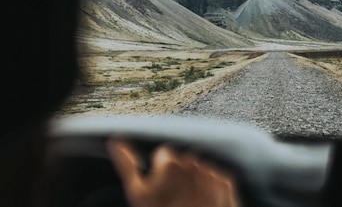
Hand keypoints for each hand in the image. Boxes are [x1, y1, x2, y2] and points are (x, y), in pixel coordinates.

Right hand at [107, 139, 240, 206]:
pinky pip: (216, 178)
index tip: (161, 190)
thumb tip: (114, 140)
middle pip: (183, 162)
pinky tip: (205, 203)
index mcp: (170, 161)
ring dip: (196, 181)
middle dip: (179, 176)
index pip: (164, 156)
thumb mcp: (138, 194)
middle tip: (175, 199)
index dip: (160, 173)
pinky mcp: (228, 183)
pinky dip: (212, 188)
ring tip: (190, 203)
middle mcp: (194, 161)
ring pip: (200, 170)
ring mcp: (212, 171)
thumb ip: (127, 164)